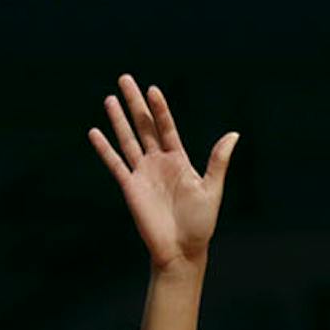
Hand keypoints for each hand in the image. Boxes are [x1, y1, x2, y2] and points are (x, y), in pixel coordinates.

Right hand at [87, 76, 238, 269]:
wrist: (181, 250)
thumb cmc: (200, 223)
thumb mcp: (212, 189)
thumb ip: (218, 161)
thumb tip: (234, 133)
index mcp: (179, 161)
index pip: (167, 127)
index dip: (160, 109)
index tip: (152, 89)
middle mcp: (159, 163)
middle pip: (144, 126)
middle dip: (135, 104)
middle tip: (125, 79)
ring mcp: (143, 174)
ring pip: (128, 140)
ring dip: (119, 120)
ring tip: (110, 98)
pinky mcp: (130, 187)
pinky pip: (115, 164)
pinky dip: (105, 149)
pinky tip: (95, 132)